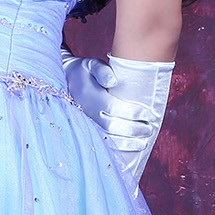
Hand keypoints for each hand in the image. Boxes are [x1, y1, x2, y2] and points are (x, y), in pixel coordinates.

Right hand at [61, 51, 173, 190]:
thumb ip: (102, 71)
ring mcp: (85, 122)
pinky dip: (117, 148)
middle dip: (134, 130)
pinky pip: (101, 143)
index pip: (114, 108)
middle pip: (113, 126)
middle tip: (150, 129)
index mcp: (89, 95)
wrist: (64, 81)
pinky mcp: (86, 130)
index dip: (133, 113)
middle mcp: (87, 111)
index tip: (149, 115)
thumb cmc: (84, 71)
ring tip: (144, 142)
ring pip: (107, 138)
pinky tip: (130, 149)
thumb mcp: (92, 65)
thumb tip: (114, 82)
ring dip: (128, 143)